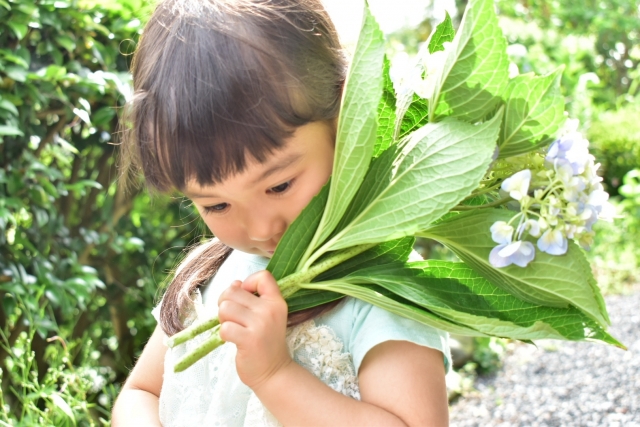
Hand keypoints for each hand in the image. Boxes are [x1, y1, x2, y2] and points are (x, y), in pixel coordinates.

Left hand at [217, 270, 291, 389]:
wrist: (274, 372)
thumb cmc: (266, 342)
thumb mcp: (267, 316)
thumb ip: (252, 298)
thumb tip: (235, 283)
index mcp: (276, 301)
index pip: (263, 276)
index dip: (247, 283)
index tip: (246, 298)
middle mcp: (270, 310)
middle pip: (233, 291)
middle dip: (226, 303)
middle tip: (234, 318)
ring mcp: (260, 325)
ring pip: (225, 308)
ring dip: (224, 319)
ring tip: (234, 329)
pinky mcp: (248, 340)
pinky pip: (224, 327)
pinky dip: (224, 334)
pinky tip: (234, 340)